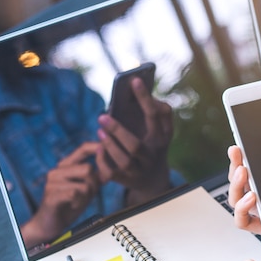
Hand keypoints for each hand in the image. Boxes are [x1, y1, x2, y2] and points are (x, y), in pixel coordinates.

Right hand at [21, 142, 100, 247]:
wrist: (49, 224)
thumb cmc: (70, 205)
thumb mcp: (87, 190)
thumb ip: (97, 178)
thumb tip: (111, 168)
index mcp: (65, 166)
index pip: (82, 149)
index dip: (96, 147)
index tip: (105, 147)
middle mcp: (57, 171)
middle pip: (88, 169)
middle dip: (94, 184)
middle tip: (86, 195)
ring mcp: (52, 183)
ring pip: (84, 184)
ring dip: (86, 196)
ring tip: (78, 202)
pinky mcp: (51, 196)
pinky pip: (76, 194)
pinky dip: (79, 202)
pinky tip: (72, 206)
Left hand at [96, 77, 172, 204]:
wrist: (153, 180)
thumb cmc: (154, 146)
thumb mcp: (162, 132)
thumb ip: (159, 113)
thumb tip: (143, 94)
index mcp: (161, 139)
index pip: (155, 116)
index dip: (145, 98)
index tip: (134, 80)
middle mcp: (151, 157)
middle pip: (134, 146)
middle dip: (117, 131)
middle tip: (102, 116)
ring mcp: (138, 171)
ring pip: (123, 161)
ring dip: (109, 145)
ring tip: (100, 130)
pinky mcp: (125, 180)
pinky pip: (111, 173)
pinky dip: (103, 161)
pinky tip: (98, 148)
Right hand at [228, 124, 260, 260]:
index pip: (258, 164)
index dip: (244, 154)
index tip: (240, 142)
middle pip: (242, 180)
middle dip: (235, 165)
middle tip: (238, 153)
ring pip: (238, 199)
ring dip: (235, 185)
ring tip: (244, 173)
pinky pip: (245, 222)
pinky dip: (241, 210)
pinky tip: (252, 197)